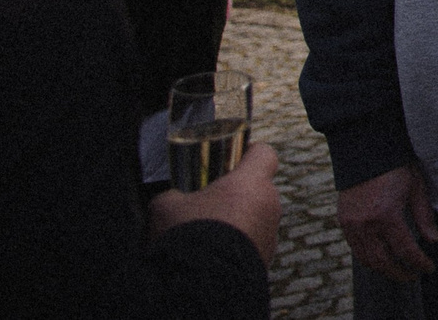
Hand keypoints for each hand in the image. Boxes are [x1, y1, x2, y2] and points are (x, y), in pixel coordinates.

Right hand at [149, 140, 280, 268]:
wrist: (201, 285)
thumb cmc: (187, 236)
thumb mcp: (166, 207)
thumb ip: (173, 194)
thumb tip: (171, 198)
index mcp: (251, 183)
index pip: (265, 154)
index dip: (248, 153)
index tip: (232, 159)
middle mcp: (270, 205)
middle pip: (260, 188)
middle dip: (238, 192)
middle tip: (211, 201)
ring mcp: (271, 233)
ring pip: (258, 217)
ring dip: (239, 220)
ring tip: (209, 233)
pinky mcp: (266, 259)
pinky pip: (254, 242)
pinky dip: (238, 244)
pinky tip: (213, 254)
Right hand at [337, 161, 437, 281]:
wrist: (365, 151)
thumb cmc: (395, 166)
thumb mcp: (416, 188)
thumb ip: (424, 216)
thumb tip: (434, 240)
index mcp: (386, 215)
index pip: (405, 250)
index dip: (418, 262)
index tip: (429, 268)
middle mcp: (366, 224)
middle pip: (383, 261)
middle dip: (399, 273)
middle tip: (413, 276)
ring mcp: (351, 224)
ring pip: (366, 259)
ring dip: (383, 269)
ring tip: (398, 271)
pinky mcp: (343, 221)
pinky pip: (355, 248)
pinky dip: (368, 258)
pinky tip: (380, 259)